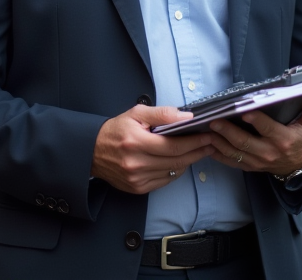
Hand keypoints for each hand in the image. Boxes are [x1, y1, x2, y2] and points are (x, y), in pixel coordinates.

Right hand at [91, 105, 214, 194]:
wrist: (91, 151)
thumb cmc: (115, 130)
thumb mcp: (136, 114)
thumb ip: (161, 114)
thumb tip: (186, 117)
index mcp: (136, 142)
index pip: (173, 145)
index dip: (194, 142)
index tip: (207, 136)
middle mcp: (136, 163)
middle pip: (176, 160)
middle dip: (197, 152)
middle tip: (210, 144)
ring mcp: (136, 178)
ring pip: (172, 172)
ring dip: (188, 162)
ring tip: (199, 151)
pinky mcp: (137, 188)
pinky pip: (164, 181)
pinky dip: (174, 171)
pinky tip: (180, 162)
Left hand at [209, 92, 301, 175]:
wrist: (298, 165)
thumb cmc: (301, 139)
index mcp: (284, 140)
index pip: (268, 130)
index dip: (256, 121)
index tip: (244, 112)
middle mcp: (269, 153)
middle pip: (245, 142)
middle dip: (228, 131)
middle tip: (214, 120)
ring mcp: (258, 162)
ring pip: (235, 152)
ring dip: (219, 142)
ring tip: (206, 130)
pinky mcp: (249, 167)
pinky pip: (231, 162)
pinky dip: (218, 154)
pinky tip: (208, 144)